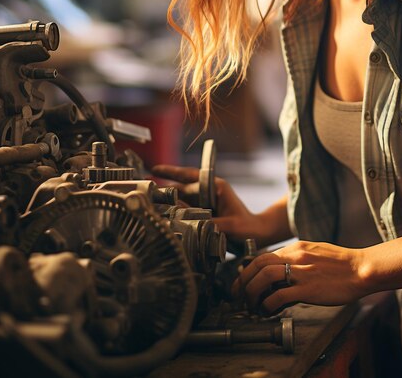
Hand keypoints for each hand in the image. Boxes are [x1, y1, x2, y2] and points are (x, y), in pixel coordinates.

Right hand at [151, 163, 265, 241]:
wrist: (258, 234)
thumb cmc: (247, 227)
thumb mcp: (229, 225)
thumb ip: (207, 221)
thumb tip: (183, 217)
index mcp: (215, 186)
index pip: (189, 175)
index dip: (171, 172)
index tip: (155, 168)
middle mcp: (208, 191)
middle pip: (181, 187)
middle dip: (163, 189)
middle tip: (144, 191)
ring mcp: (205, 201)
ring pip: (181, 199)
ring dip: (167, 202)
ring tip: (149, 205)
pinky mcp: (204, 212)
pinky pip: (185, 210)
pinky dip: (175, 213)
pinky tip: (163, 218)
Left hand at [232, 240, 368, 314]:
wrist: (361, 269)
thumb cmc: (342, 264)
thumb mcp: (315, 253)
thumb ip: (297, 260)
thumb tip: (282, 274)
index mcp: (296, 248)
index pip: (263, 256)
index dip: (248, 270)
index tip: (243, 282)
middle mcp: (295, 256)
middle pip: (258, 264)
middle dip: (243, 281)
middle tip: (239, 295)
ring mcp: (301, 271)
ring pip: (264, 277)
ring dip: (253, 292)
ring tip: (251, 305)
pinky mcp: (308, 288)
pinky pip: (279, 296)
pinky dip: (268, 304)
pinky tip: (267, 311)